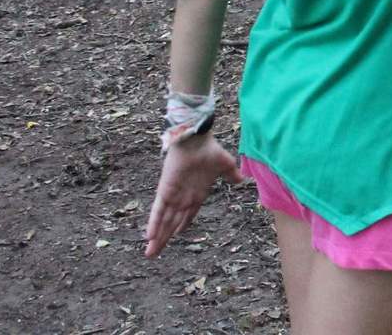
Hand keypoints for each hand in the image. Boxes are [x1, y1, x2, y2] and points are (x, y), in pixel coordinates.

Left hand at [144, 135, 244, 257]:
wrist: (196, 138)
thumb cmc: (210, 149)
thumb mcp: (225, 165)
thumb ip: (231, 174)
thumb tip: (241, 179)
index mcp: (197, 193)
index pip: (187, 214)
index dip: (181, 225)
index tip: (175, 236)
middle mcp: (183, 197)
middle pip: (172, 222)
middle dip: (164, 238)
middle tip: (154, 254)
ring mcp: (173, 195)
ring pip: (164, 220)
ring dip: (158, 236)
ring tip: (150, 252)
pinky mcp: (165, 191)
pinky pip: (158, 210)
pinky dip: (154, 223)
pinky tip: (149, 236)